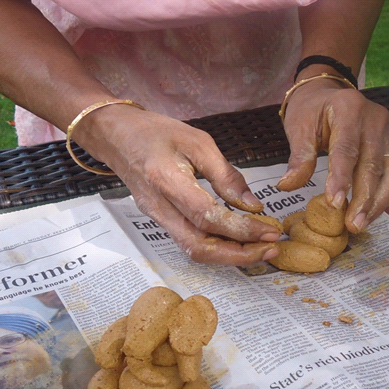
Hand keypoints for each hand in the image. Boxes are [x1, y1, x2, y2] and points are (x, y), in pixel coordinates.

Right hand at [74, 106, 281, 265]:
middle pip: (199, 247)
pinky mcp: (161, 222)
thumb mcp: (198, 142)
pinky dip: (218, 248)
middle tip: (271, 248)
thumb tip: (253, 206)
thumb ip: (226, 176)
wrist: (116, 136)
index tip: (271, 229)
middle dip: (240, 254)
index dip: (242, 229)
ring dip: (231, 256)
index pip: (208, 217)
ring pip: (194, 251)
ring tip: (261, 248)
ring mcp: (157, 218)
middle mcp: (159, 207)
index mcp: (167, 181)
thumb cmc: (157, 133)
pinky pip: (191, 243)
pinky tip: (240, 242)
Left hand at [277, 78, 388, 232]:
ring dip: (378, 202)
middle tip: (352, 225)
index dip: (342, 178)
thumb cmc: (311, 110)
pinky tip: (370, 213)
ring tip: (361, 224)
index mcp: (349, 108)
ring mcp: (387, 132)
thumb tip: (287, 187)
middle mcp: (375, 119)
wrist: (327, 91)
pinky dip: (384, 196)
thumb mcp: (299, 127)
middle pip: (372, 164)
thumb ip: (298, 157)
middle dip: (363, 198)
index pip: (347, 149)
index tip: (334, 204)